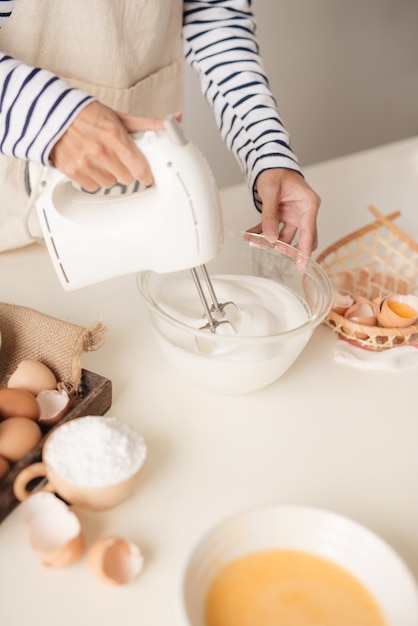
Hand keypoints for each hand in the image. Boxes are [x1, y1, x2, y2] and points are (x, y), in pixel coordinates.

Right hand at [49, 101, 169, 190]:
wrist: (50, 113)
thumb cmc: (85, 114)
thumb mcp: (118, 116)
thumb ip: (146, 123)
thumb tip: (173, 121)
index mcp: (114, 136)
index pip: (140, 168)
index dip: (146, 173)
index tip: (146, 174)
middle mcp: (100, 151)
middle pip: (127, 178)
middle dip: (126, 170)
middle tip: (119, 159)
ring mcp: (85, 162)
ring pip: (110, 183)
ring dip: (109, 175)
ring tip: (102, 160)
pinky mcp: (72, 170)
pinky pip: (92, 186)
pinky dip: (93, 178)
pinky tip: (90, 165)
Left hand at [248, 168, 319, 258]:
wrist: (270, 164)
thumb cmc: (276, 172)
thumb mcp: (271, 192)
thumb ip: (270, 215)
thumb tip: (269, 237)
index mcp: (309, 204)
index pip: (309, 232)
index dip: (305, 250)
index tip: (302, 265)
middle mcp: (304, 212)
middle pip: (301, 239)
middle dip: (285, 248)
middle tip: (271, 249)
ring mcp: (294, 216)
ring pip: (285, 238)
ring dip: (269, 241)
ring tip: (252, 239)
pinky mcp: (284, 217)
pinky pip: (274, 230)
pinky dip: (263, 233)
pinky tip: (251, 235)